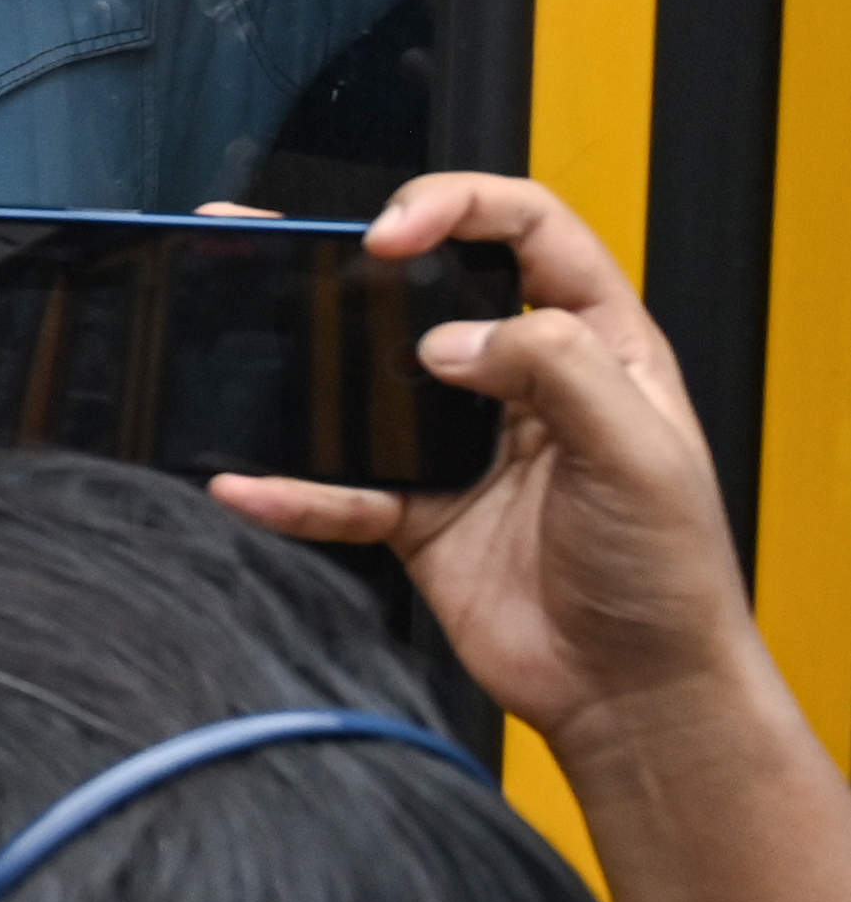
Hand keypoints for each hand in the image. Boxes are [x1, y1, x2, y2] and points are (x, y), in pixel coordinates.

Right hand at [214, 172, 763, 748]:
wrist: (634, 693)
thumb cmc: (668, 573)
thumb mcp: (641, 453)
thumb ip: (555, 369)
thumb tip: (444, 339)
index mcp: (596, 344)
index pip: (527, 232)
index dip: (459, 208)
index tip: (393, 236)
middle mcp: (522, 381)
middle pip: (430, 290)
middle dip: (356, 256)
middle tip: (287, 242)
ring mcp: (461, 446)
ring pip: (366, 380)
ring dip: (302, 360)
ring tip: (232, 321)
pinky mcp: (417, 512)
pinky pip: (337, 489)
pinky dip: (289, 490)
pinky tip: (246, 484)